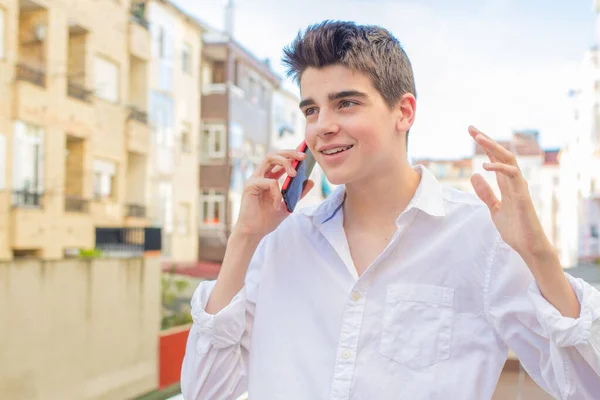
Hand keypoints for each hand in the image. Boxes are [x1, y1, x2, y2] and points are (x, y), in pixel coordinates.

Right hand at [233, 149, 313, 239]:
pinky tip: (278, 204)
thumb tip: (311, 180)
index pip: (279, 160)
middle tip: (303, 156)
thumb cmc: (267, 219)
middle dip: (289, 152)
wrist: (254, 232)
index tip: (305, 153)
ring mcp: (254, 179)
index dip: (291, 154)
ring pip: (269, 158)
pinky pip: (269, 182)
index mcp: (268, 178)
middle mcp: (260, 175)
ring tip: (294, 173)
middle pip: (274, 154)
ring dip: (284, 162)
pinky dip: (277, 192)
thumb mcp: (288, 204)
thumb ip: (298, 193)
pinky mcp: (250, 186)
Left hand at [468, 126, 550, 259]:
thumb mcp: (494, 208)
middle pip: (501, 155)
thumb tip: (474, 175)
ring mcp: (519, 187)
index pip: (494, 159)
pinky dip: (499, 169)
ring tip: (478, 138)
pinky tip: (485, 166)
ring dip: (493, 148)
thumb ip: (485, 193)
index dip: (484, 146)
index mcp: (506, 184)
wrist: (528, 246)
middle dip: (487, 141)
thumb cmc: (515, 228)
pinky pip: (512, 176)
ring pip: (508, 160)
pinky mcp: (522, 195)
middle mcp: (514, 181)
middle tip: (471, 129)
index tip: (472, 134)